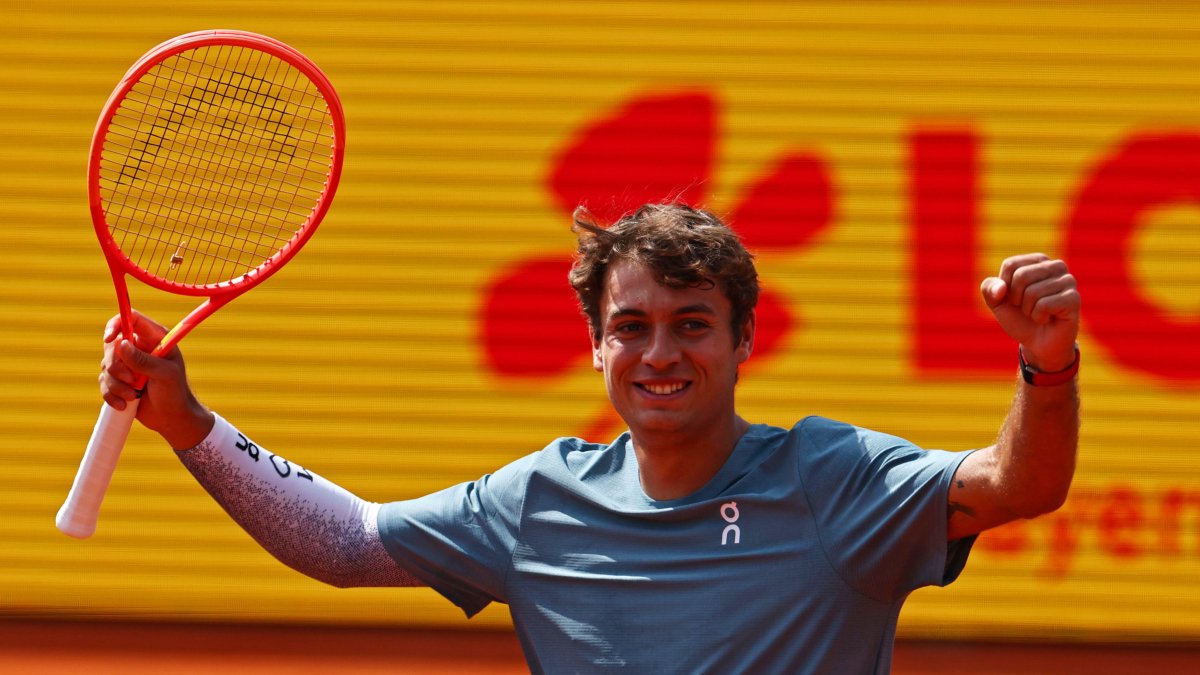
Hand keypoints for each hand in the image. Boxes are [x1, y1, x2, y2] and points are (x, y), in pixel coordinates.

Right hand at [100, 310, 213, 448]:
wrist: (172, 418)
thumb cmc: (175, 392)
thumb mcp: (164, 374)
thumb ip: (143, 360)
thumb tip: (120, 343)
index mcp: (154, 338)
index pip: (130, 318)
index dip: (116, 325)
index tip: (109, 340)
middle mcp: (139, 347)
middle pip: (111, 345)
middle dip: (116, 366)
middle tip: (132, 381)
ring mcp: (127, 364)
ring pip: (105, 366)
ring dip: (116, 384)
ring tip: (134, 395)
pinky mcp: (119, 380)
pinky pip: (103, 382)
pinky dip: (111, 395)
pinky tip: (126, 404)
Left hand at [981, 253, 1080, 371]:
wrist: (1038, 343)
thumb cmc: (1020, 317)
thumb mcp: (997, 302)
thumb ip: (989, 289)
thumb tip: (1001, 288)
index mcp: (1038, 260)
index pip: (1011, 265)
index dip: (1005, 286)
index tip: (1014, 297)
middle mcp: (1056, 266)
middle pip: (1022, 275)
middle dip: (1016, 298)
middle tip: (1026, 308)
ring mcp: (1068, 281)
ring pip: (1033, 292)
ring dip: (1028, 310)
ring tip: (1038, 313)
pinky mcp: (1074, 298)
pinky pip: (1044, 305)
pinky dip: (1039, 316)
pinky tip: (1048, 319)